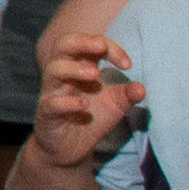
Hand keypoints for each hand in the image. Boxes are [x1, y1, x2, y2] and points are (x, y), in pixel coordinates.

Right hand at [23, 23, 145, 175]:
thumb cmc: (91, 118)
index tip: (127, 65)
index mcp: (80, 66)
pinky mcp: (47, 114)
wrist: (69, 148)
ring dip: (74, 68)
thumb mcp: (115, 105)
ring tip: (95, 75)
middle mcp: (64, 75)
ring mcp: (53, 93)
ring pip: (54, 69)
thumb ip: (128, 94)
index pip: (90, 43)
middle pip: (63, 45)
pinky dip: (67, 102)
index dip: (109, 47)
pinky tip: (84, 106)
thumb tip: (141, 88)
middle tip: (100, 47)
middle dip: (82, 41)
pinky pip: (52, 103)